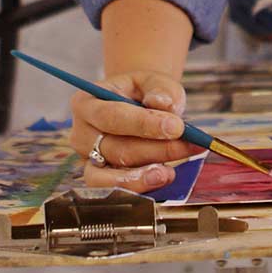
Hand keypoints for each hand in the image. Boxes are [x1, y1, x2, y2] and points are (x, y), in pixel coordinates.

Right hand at [68, 70, 197, 192]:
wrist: (139, 107)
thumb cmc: (144, 93)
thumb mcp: (153, 81)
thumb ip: (160, 89)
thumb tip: (163, 104)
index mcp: (87, 102)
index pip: (110, 116)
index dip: (142, 124)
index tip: (176, 127)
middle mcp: (81, 134)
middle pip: (114, 148)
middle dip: (156, 149)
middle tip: (190, 145)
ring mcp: (88, 160)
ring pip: (109, 176)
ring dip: (142, 177)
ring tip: (169, 172)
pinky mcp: (101, 179)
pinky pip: (116, 191)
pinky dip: (141, 187)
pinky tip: (165, 175)